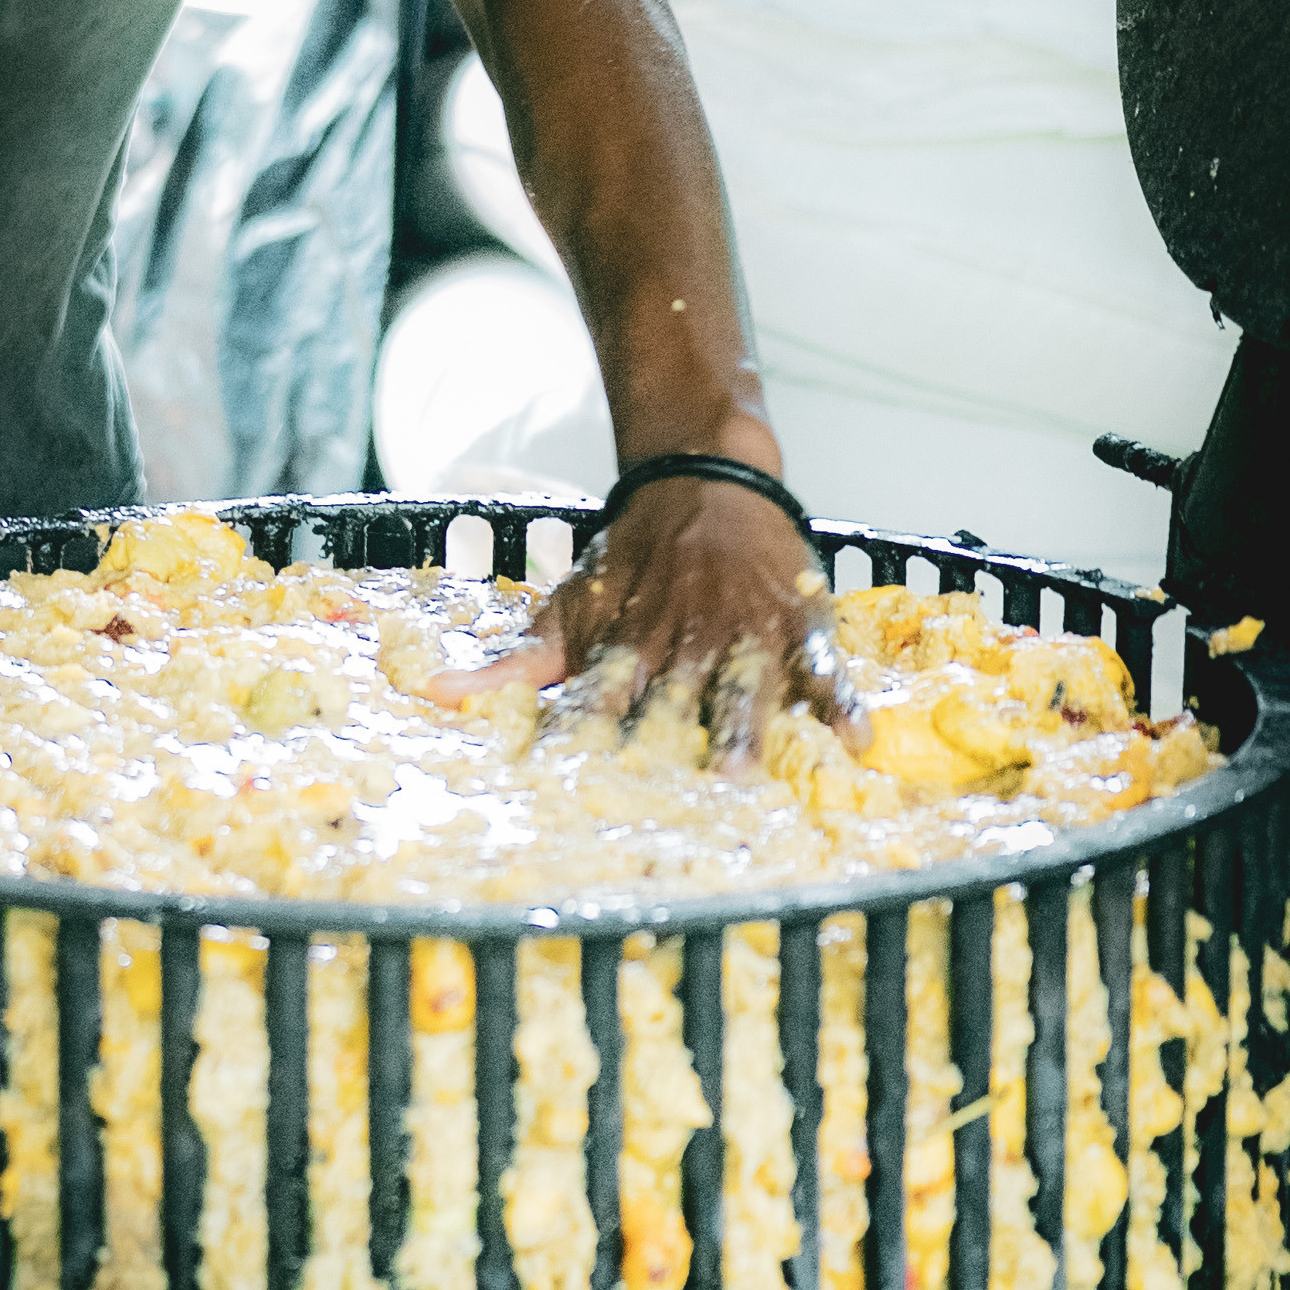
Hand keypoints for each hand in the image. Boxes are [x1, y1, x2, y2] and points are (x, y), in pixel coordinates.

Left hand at [435, 477, 865, 770]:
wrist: (699, 483)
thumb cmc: (628, 564)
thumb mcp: (568, 611)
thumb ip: (513, 666)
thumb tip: (434, 696)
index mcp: (625, 651)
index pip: (596, 706)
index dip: (583, 748)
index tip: (567, 794)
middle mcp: (684, 647)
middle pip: (672, 707)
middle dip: (667, 755)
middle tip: (663, 806)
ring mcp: (744, 636)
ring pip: (744, 689)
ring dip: (742, 731)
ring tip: (744, 773)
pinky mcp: (798, 625)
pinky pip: (825, 666)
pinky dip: (840, 700)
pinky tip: (855, 737)